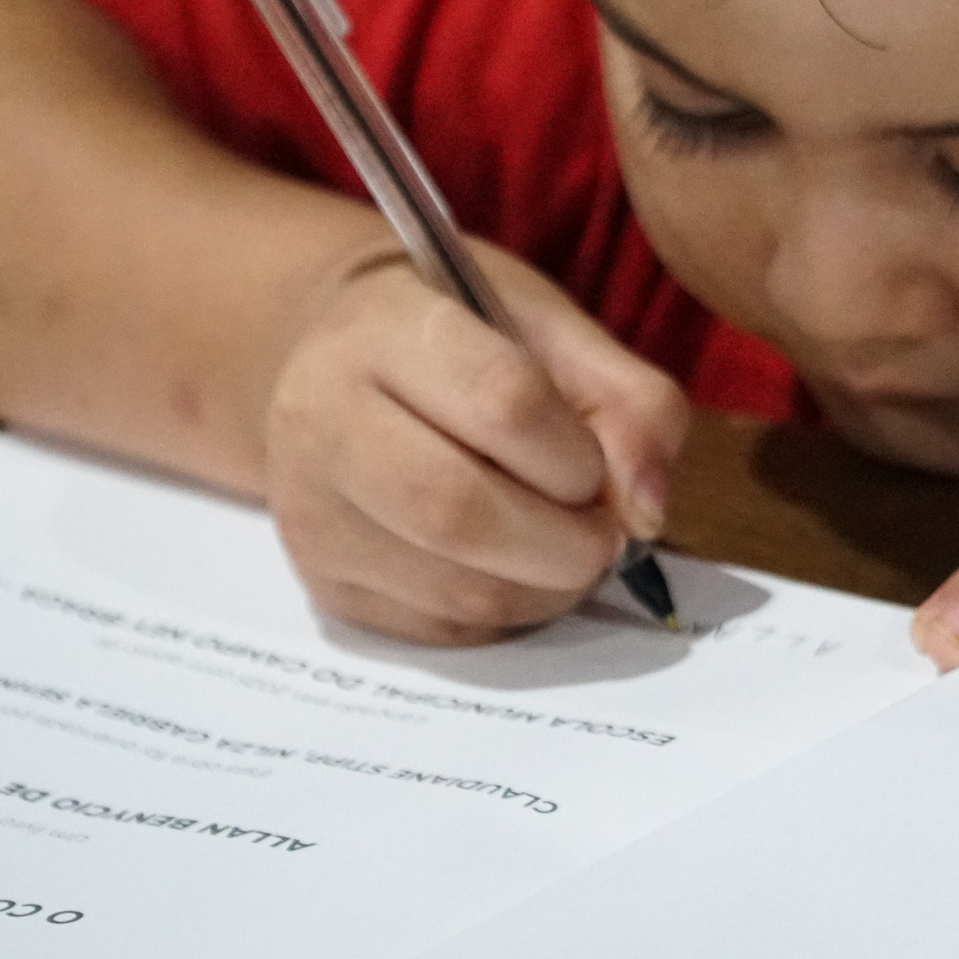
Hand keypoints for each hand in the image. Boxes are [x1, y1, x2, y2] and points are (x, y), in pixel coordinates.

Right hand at [262, 244, 687, 644]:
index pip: (502, 401)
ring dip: (546, 588)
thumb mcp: (557, 332)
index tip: (593, 464)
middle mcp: (323, 417)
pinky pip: (442, 632)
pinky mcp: (325, 586)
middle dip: (566, 542)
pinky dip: (508, 617)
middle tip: (600, 534)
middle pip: (457, 510)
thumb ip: (630, 403)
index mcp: (388, 327)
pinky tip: (516, 571)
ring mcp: (311, 512)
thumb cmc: (469, 340)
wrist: (350, 367)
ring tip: (563, 548)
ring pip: (455, 589)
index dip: (576, 453)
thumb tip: (646, 512)